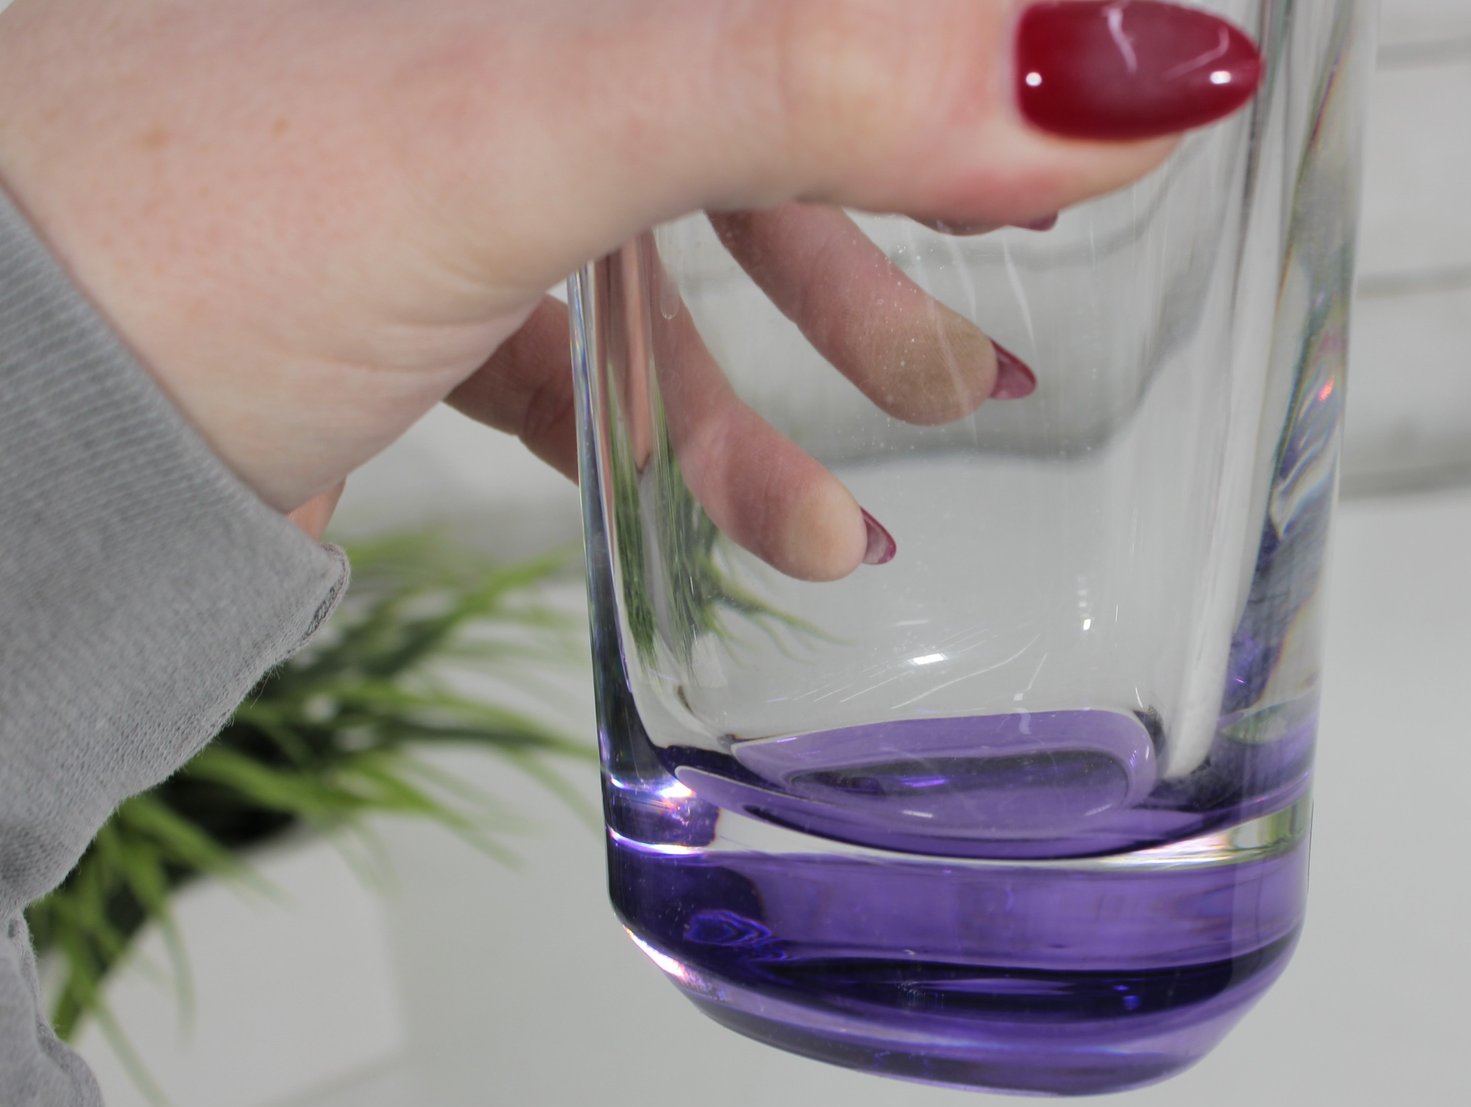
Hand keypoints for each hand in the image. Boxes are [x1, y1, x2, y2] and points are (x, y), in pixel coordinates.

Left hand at [0, 0, 1259, 573]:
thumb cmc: (183, 233)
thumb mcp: (534, 125)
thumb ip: (821, 73)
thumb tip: (1117, 60)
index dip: (959, 36)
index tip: (1105, 91)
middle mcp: (493, 27)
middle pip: (755, 74)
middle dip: (906, 178)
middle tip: (1033, 255)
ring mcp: (444, 151)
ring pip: (679, 219)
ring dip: (815, 337)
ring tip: (926, 432)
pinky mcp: (402, 283)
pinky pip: (584, 337)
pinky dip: (682, 425)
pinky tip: (768, 523)